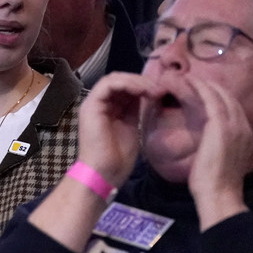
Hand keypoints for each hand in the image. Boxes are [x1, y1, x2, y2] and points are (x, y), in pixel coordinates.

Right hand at [78, 72, 164, 186]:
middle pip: (119, 79)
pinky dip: (127, 84)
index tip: (162, 92)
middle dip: (142, 81)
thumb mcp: (132, 127)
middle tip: (161, 89)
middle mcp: (98, 104)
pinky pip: (108, 85)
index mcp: (107, 109)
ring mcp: (92, 104)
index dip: (143, 85)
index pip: (124, 87)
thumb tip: (147, 94)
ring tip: (154, 90)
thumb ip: (134, 110)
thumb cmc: (118, 158)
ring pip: (114, 78)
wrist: (105, 174)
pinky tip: (143, 91)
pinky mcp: (91, 106)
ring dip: (136, 81)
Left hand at [185, 76, 252, 228]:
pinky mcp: (220, 125)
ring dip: (202, 83)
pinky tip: (186, 82)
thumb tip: (206, 140)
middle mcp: (243, 126)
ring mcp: (234, 125)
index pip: (232, 107)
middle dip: (209, 86)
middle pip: (227, 97)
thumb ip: (218, 144)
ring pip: (218, 94)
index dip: (216, 96)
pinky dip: (198, 88)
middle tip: (190, 78)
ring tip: (186, 77)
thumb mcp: (221, 159)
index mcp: (245, 134)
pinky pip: (209, 99)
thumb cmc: (212, 183)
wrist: (219, 195)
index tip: (200, 90)